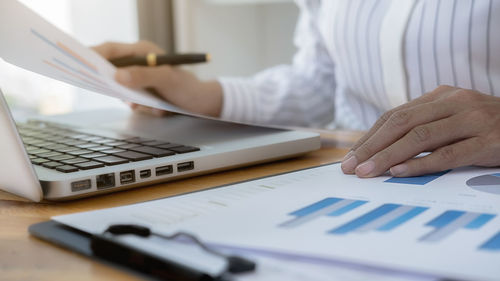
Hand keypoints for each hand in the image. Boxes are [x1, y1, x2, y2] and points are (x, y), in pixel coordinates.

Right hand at [92, 41, 222, 116]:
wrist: (201, 103)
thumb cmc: (187, 88)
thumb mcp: (166, 81)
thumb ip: (143, 76)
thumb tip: (117, 75)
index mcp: (142, 51)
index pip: (111, 50)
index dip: (93, 55)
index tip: (79, 64)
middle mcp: (139, 62)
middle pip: (112, 69)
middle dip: (116, 86)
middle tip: (118, 95)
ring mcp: (140, 77)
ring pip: (121, 88)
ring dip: (134, 100)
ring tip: (153, 105)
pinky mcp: (143, 90)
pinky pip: (132, 100)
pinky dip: (142, 107)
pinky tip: (158, 109)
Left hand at [341, 85, 499, 177]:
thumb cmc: (483, 125)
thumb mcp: (452, 117)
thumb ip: (423, 125)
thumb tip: (380, 149)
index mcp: (440, 96)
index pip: (395, 115)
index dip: (370, 136)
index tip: (351, 155)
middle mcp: (454, 103)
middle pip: (402, 123)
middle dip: (372, 146)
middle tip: (351, 166)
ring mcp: (471, 121)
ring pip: (420, 137)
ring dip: (388, 156)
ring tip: (367, 172)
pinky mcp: (486, 142)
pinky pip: (447, 154)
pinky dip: (420, 164)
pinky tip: (399, 172)